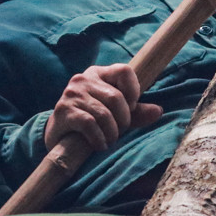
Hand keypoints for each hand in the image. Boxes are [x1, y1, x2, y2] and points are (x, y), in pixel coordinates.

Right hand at [44, 64, 162, 150]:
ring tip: (110, 140)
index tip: (131, 108)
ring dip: (112, 133)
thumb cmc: (91, 122)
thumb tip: (158, 111)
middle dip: (123, 120)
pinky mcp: (63, 111)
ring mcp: (71, 94)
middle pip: (116, 97)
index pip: (124, 70)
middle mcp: (83, 79)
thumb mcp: (115, 114)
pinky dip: (99, 139)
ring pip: (104, 113)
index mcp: (99, 73)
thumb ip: (136, 112)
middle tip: (119, 132)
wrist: (57, 137)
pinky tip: (100, 145)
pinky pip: (90, 124)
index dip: (134, 91)